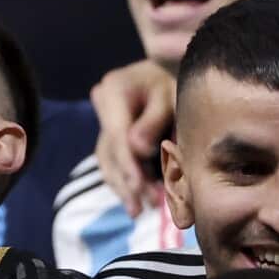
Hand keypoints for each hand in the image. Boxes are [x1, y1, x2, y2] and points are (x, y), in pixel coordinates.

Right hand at [91, 59, 174, 216]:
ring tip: (140, 210)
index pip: (117, 134)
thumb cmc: (176, 81)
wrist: (171, 68)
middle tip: (146, 206)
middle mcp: (102, 105)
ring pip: (108, 161)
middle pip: (111, 151)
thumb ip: (154, 119)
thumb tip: (138, 148)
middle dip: (128, 182)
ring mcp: (103, 121)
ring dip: (124, 188)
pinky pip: (112, 162)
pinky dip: (124, 182)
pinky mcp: (110, 135)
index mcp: (114, 90)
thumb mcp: (171, 95)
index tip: (139, 187)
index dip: (127, 164)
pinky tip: (135, 201)